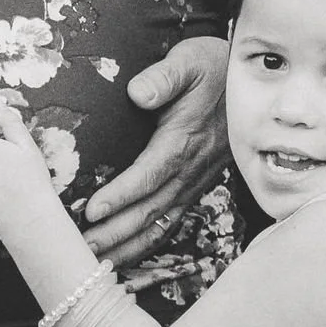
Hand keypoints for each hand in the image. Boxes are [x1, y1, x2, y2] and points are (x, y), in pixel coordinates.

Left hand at [81, 35, 228, 267]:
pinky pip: (170, 222)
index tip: (92, 211)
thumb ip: (163, 77)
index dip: (121, 195)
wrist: (245, 82)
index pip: (150, 174)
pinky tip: (124, 258)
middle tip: (80, 250)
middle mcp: (190, 169)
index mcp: (184, 140)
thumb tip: (138, 93)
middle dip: (115, 233)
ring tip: (95, 264)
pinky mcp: (194, 188)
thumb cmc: (211, 68)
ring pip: (159, 223)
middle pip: (150, 209)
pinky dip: (147, 245)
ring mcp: (194, 182)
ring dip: (127, 246)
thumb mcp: (188, 61)